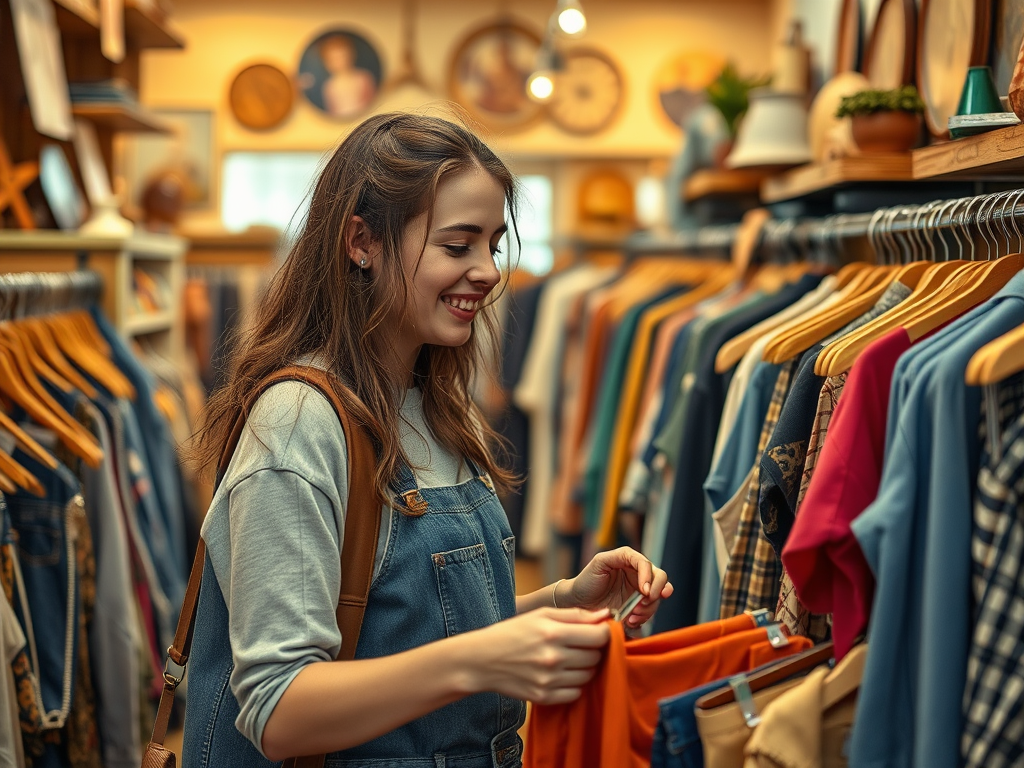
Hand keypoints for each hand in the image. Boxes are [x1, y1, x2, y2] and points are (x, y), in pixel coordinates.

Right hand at [465, 607, 610, 704]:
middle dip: (592, 649)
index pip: (599, 636)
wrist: (482, 660)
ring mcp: (549, 680)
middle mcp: (553, 658)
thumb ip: (575, 615)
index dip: (603, 633)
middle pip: (595, 657)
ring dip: (584, 667)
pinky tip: (560, 674)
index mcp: (553, 633)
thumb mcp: (541, 615)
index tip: (596, 631)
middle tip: (579, 645)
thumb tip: (605, 615)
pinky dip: (573, 684)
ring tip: (568, 659)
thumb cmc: (513, 633)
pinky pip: (575, 693)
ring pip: (588, 676)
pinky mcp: (544, 697)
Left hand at [563, 547, 672, 629]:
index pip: (647, 564)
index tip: (644, 591)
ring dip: (649, 609)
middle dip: (656, 593)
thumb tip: (642, 565)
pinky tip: (630, 621)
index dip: (650, 577)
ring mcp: (638, 592)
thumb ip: (620, 556)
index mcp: (629, 560)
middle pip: (660, 578)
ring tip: (632, 617)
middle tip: (643, 604)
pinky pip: (649, 612)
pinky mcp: (637, 607)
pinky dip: (643, 618)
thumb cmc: (586, 581)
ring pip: (657, 597)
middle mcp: (637, 574)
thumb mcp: (600, 562)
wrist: (577, 604)